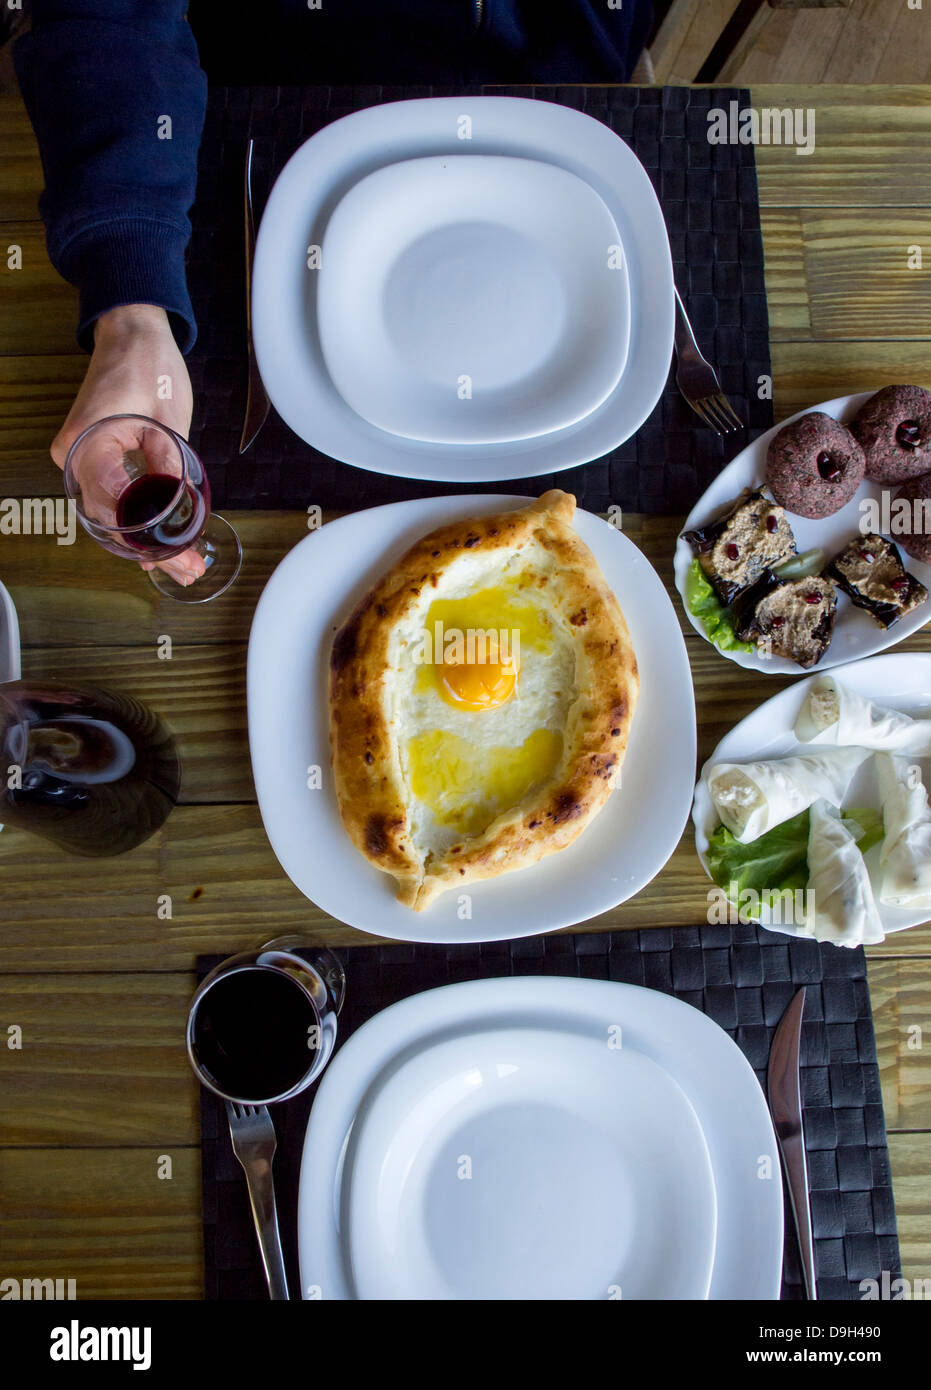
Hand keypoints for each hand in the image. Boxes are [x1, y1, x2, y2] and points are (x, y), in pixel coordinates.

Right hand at [52, 304, 203, 585]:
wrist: (130, 333)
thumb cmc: (146, 364)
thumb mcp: (169, 416)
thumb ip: (170, 461)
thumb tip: (177, 503)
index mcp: (89, 441)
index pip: (116, 502)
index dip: (148, 533)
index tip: (177, 553)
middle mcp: (74, 454)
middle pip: (110, 517)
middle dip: (150, 548)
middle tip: (187, 569)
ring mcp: (79, 458)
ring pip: (110, 514)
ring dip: (145, 541)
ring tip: (182, 566)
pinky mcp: (92, 459)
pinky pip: (111, 498)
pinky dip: (136, 522)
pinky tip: (159, 549)